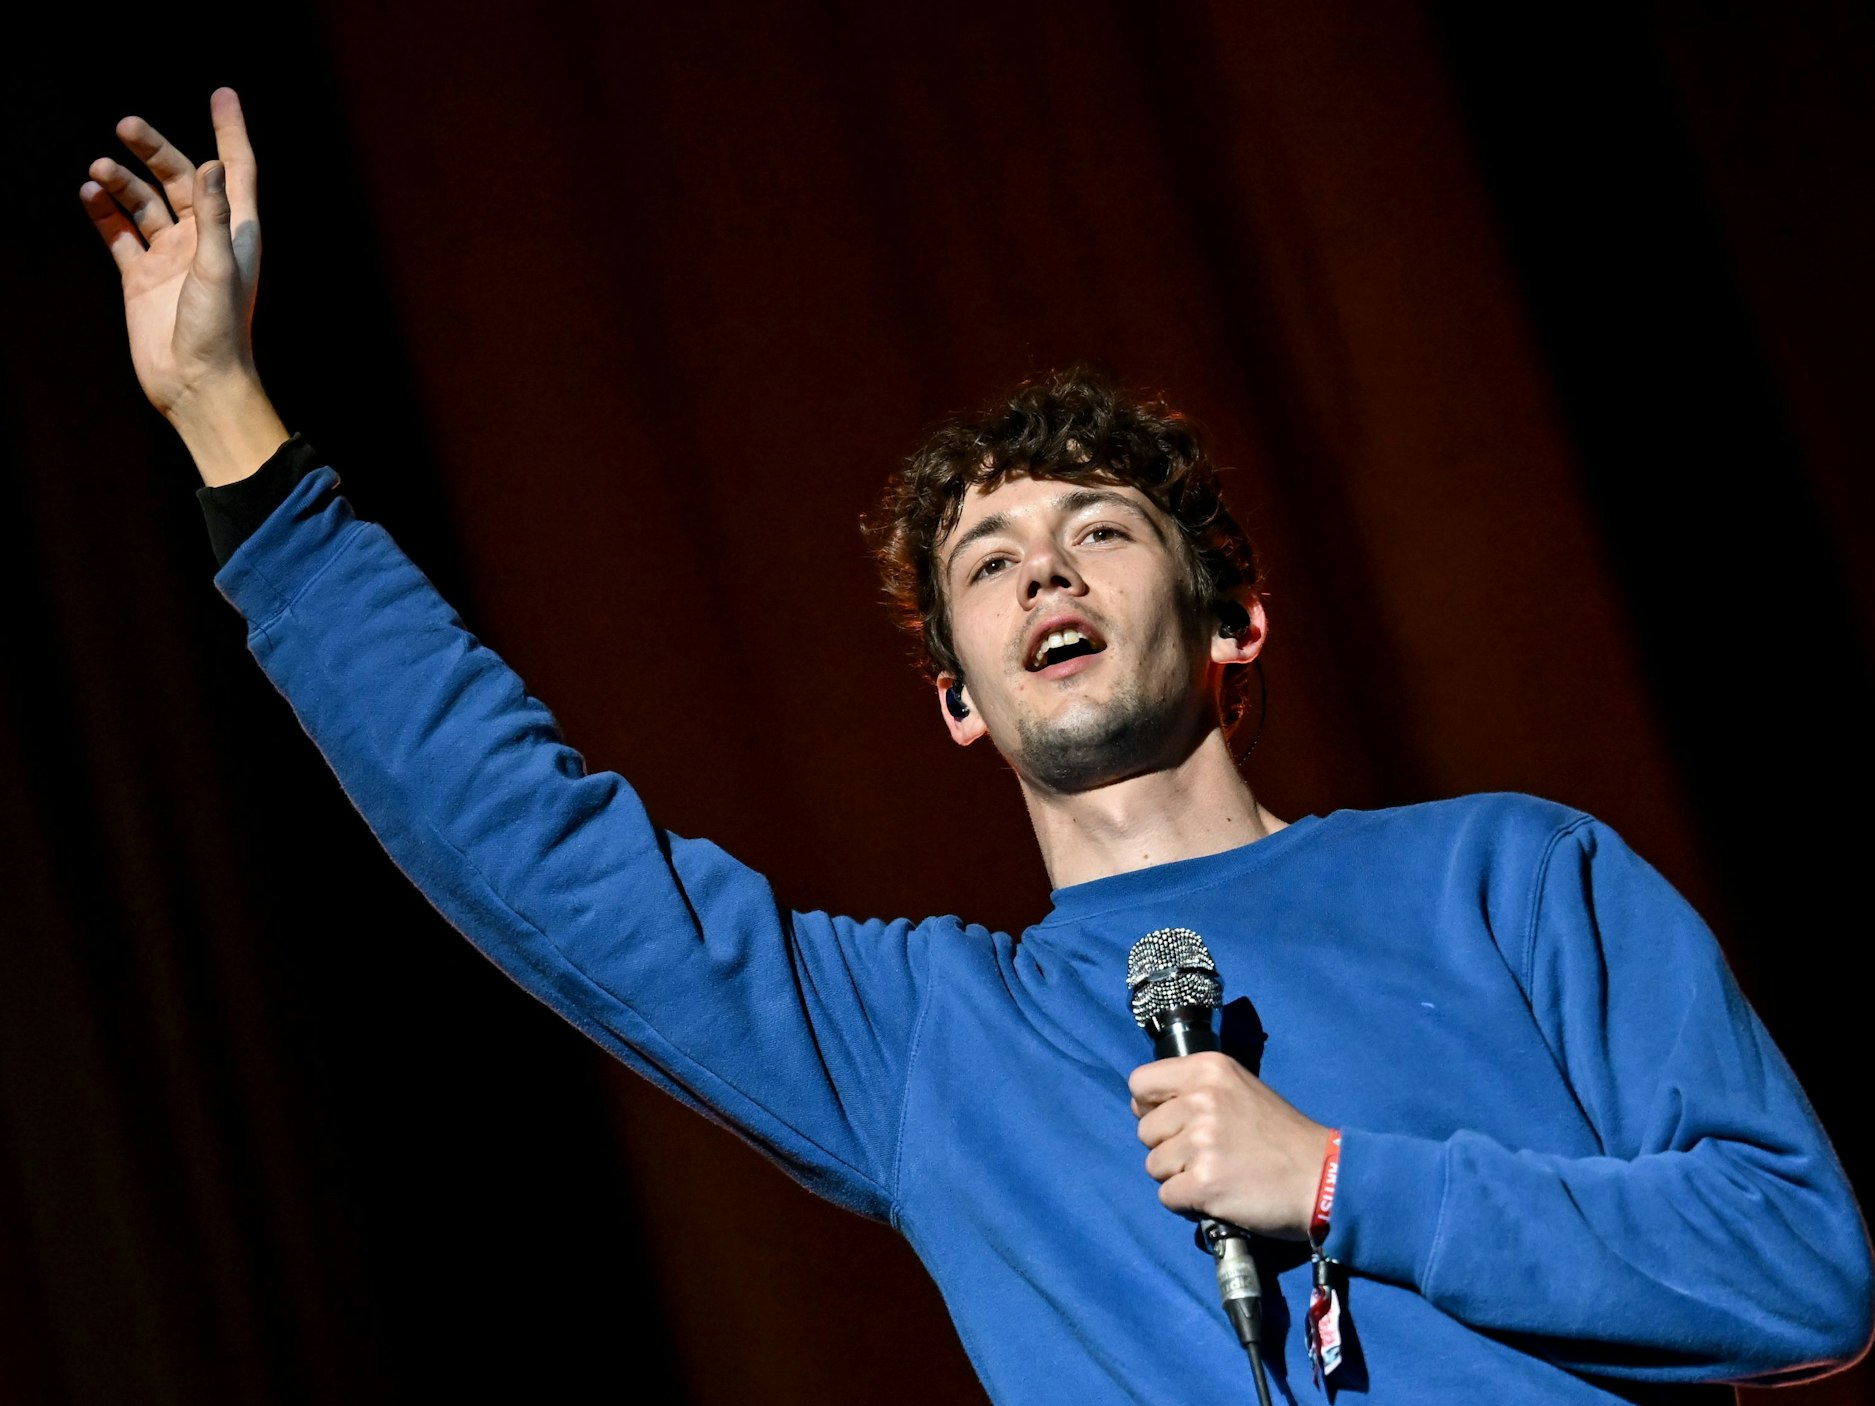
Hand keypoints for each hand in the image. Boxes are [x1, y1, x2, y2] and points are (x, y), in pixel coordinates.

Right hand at [79, 88, 285, 484]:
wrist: (195, 385)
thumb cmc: (218, 330)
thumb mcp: (218, 268)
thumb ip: (214, 217)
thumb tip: (212, 165)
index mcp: (235, 234)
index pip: (236, 170)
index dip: (231, 132)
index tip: (222, 94)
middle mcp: (204, 240)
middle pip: (180, 178)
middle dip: (154, 150)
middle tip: (125, 125)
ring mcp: (171, 257)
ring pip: (144, 203)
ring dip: (122, 181)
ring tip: (98, 169)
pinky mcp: (140, 278)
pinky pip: (119, 234)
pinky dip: (103, 212)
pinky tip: (88, 194)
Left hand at [1129, 1051, 1330, 1239]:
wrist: (1322, 1177)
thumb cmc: (1281, 1136)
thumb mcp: (1240, 1088)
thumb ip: (1195, 1090)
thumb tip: (1147, 1107)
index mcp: (1208, 1070)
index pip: (1140, 1082)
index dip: (1149, 1106)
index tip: (1170, 1121)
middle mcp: (1201, 1100)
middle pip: (1144, 1130)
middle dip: (1168, 1147)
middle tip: (1206, 1154)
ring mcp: (1201, 1142)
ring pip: (1153, 1165)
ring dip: (1178, 1177)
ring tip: (1215, 1174)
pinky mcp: (1204, 1183)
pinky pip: (1167, 1197)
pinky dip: (1187, 1203)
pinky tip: (1216, 1195)